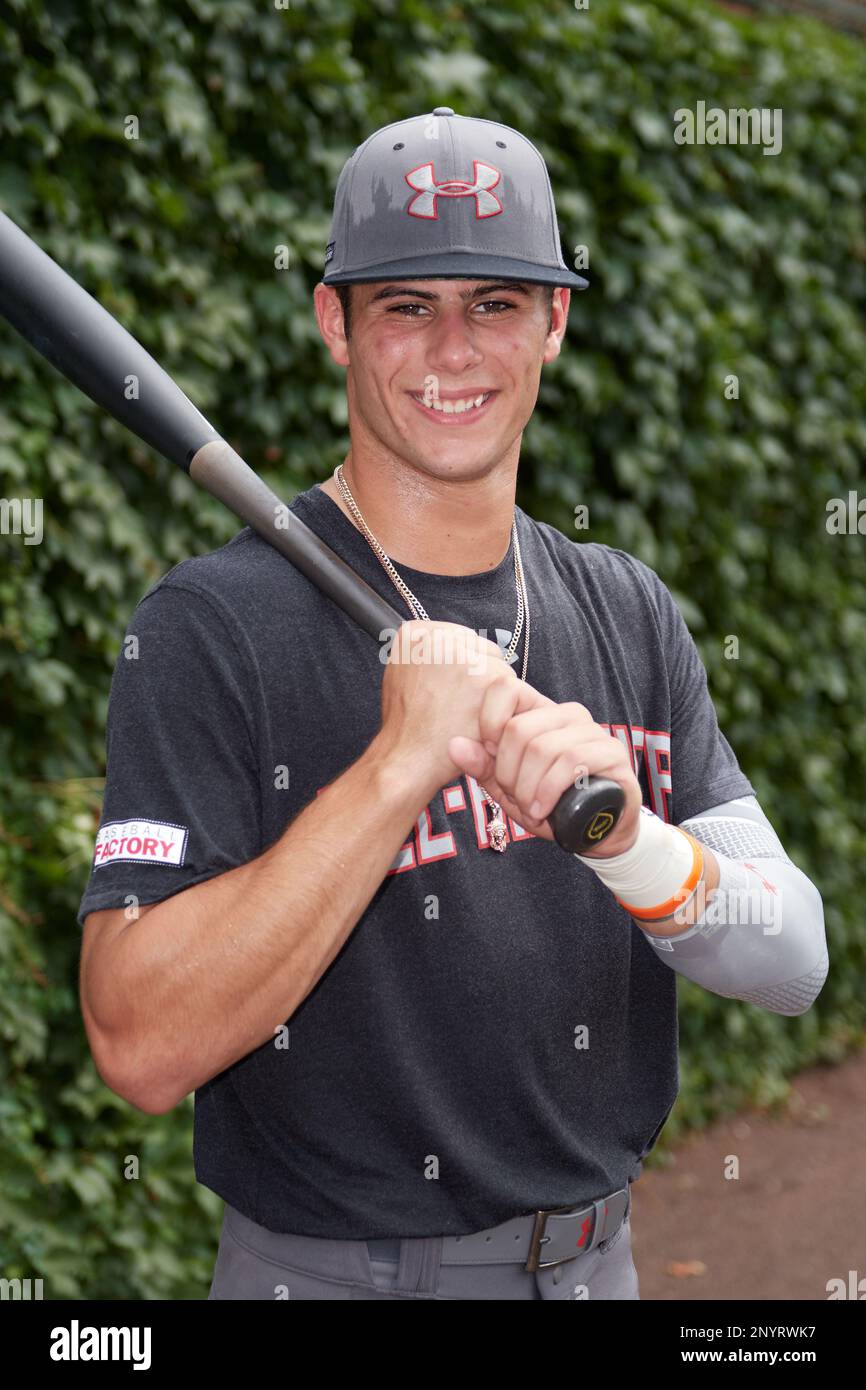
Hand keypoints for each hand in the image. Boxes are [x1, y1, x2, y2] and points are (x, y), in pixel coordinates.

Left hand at [447, 687, 642, 854]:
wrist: (599, 834)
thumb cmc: (551, 807)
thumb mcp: (509, 789)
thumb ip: (482, 766)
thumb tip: (453, 744)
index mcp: (540, 714)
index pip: (505, 689)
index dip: (488, 723)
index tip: (491, 757)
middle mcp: (567, 715)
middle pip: (519, 729)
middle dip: (509, 774)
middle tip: (516, 797)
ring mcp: (593, 731)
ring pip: (543, 748)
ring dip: (529, 789)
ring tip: (532, 809)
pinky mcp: (612, 753)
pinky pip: (571, 762)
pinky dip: (549, 791)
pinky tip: (545, 812)